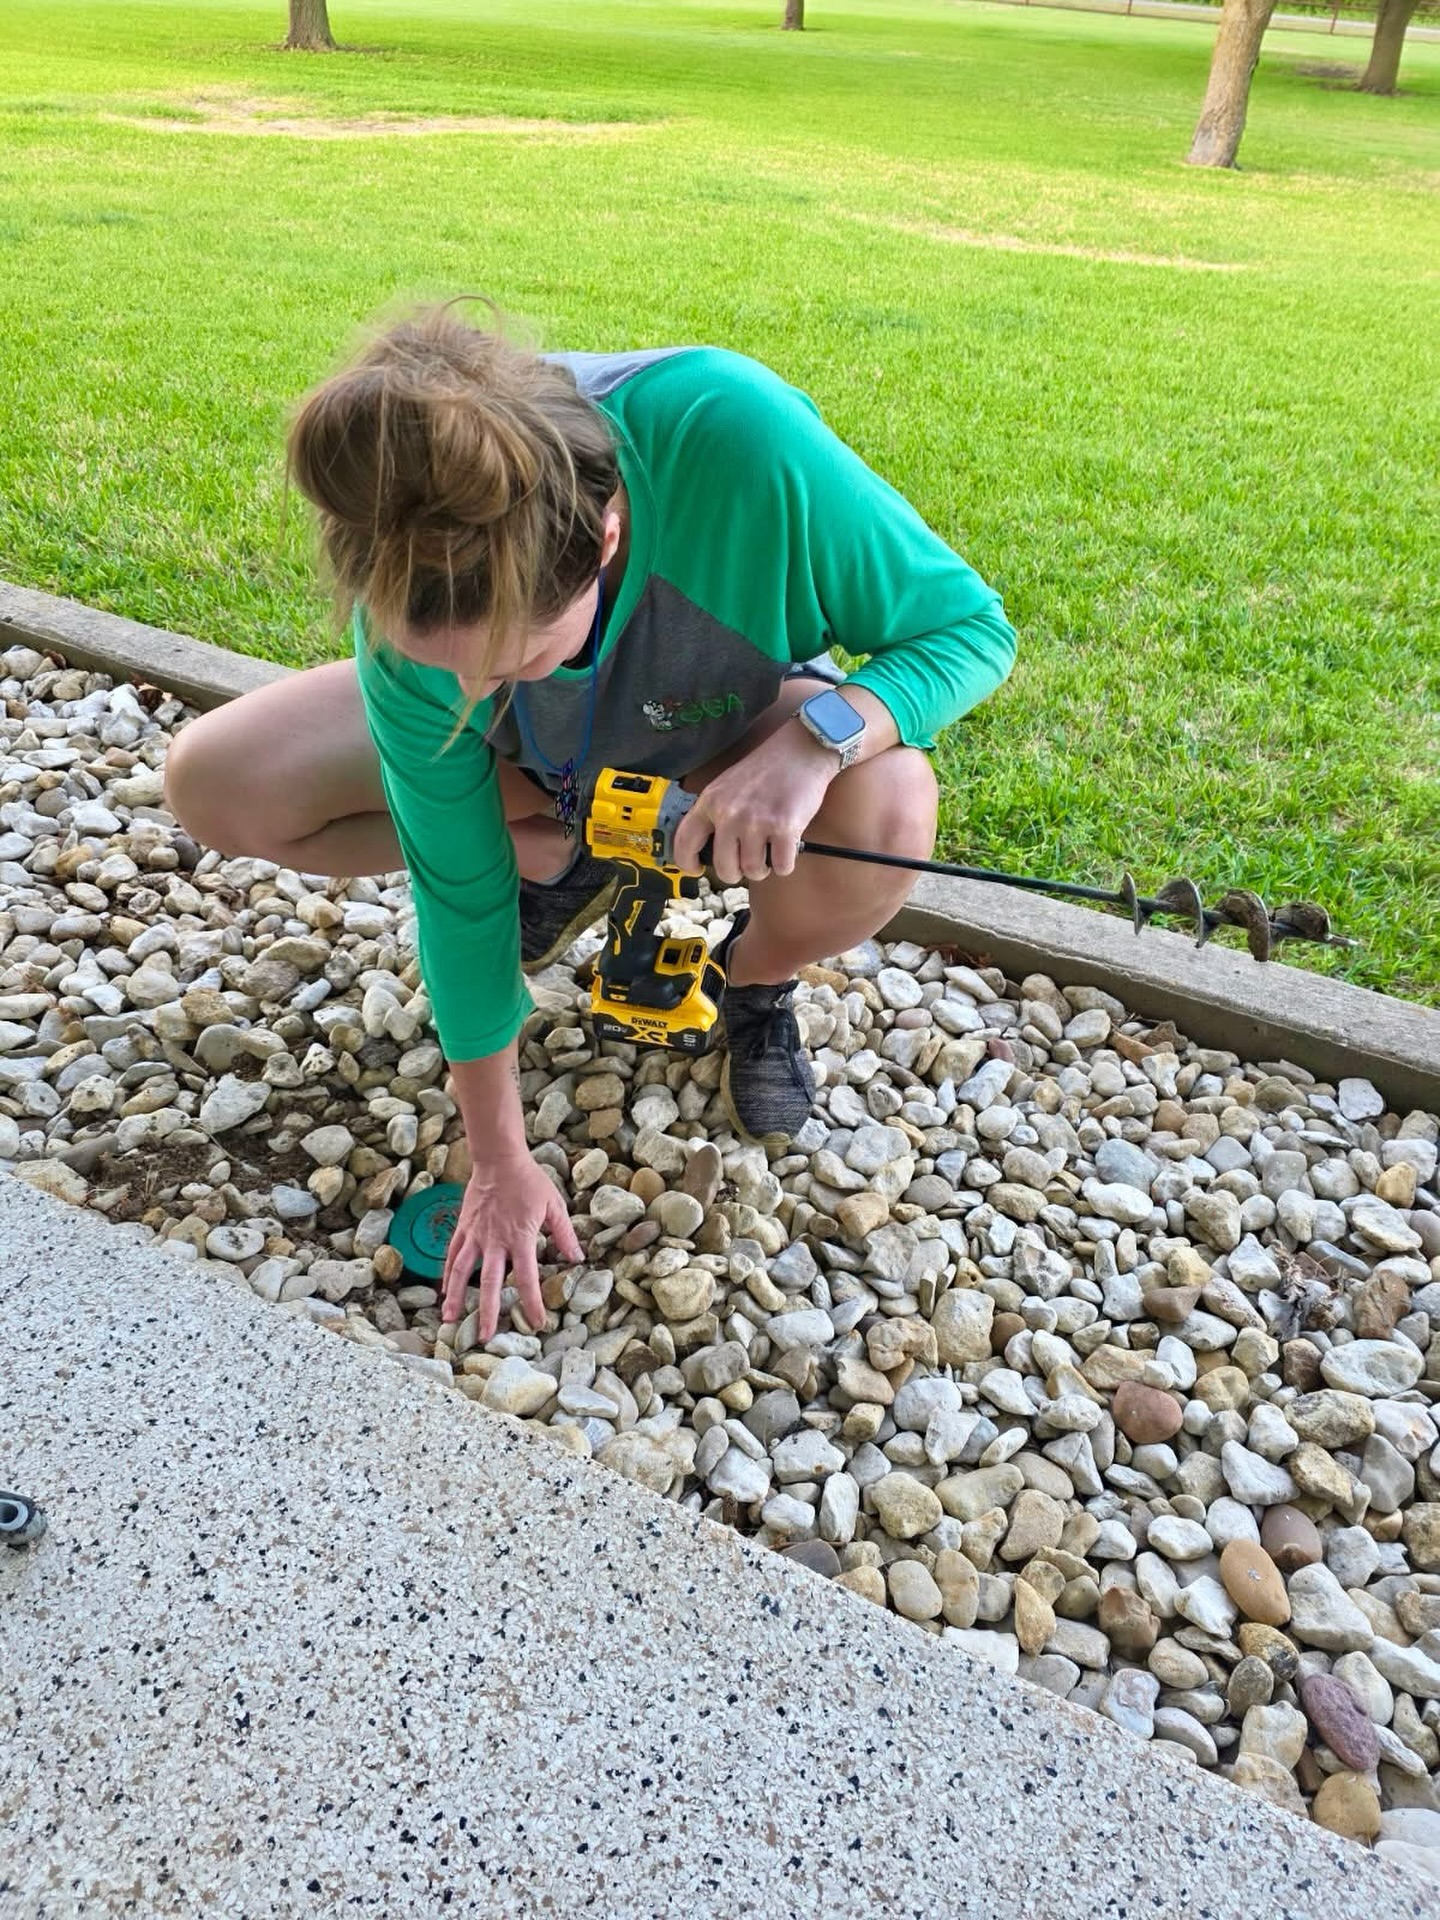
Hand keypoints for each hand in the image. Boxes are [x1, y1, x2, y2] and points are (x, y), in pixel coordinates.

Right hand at [438, 1154, 582, 1340]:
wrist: (498, 1158)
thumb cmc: (529, 1181)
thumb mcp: (554, 1205)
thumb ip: (564, 1235)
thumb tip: (578, 1259)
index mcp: (519, 1238)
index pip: (526, 1278)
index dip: (531, 1302)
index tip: (537, 1322)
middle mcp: (494, 1241)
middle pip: (488, 1283)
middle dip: (487, 1312)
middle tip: (485, 1338)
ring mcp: (475, 1235)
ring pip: (461, 1272)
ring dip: (455, 1298)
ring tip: (449, 1322)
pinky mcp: (463, 1228)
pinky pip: (452, 1255)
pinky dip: (446, 1275)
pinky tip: (443, 1293)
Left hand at [672, 722, 835, 883]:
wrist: (799, 751)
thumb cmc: (767, 769)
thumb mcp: (726, 786)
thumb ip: (715, 814)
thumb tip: (710, 849)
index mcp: (711, 802)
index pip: (684, 842)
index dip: (688, 863)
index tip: (696, 869)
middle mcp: (729, 814)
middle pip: (724, 868)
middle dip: (736, 872)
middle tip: (745, 864)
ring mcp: (756, 822)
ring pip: (753, 871)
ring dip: (762, 868)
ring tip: (768, 852)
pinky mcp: (784, 828)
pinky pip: (781, 867)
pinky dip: (785, 864)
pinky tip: (786, 849)